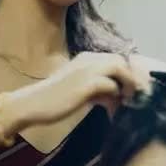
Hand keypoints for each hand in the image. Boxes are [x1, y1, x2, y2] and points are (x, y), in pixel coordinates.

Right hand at [8, 52, 141, 129]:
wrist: (32, 104)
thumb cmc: (54, 99)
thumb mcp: (79, 88)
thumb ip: (98, 88)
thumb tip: (117, 95)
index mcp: (86, 58)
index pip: (115, 58)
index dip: (127, 73)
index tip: (131, 88)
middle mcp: (88, 59)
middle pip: (120, 60)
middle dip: (131, 77)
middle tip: (133, 95)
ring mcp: (86, 70)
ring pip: (119, 67)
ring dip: (127, 83)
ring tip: (127, 99)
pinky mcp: (85, 85)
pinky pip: (110, 85)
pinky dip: (116, 96)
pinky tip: (114, 108)